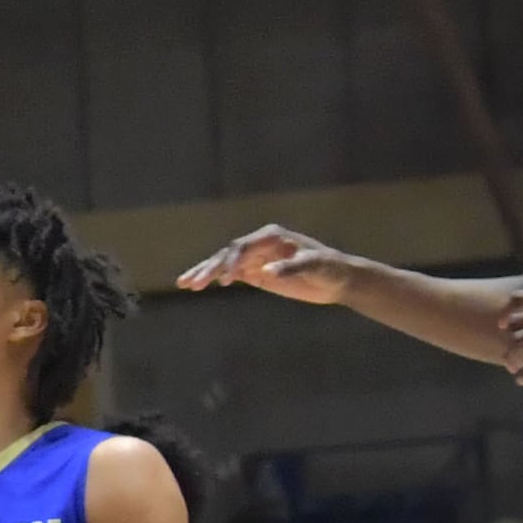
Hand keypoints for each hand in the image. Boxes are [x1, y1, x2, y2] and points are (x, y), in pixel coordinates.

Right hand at [177, 224, 352, 302]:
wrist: (338, 278)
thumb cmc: (330, 268)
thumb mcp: (315, 266)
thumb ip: (291, 268)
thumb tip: (267, 272)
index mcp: (271, 237)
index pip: (242, 247)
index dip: (231, 262)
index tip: (224, 279)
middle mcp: (259, 244)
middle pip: (227, 254)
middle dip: (209, 268)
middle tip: (191, 283)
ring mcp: (256, 258)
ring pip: (224, 263)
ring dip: (205, 273)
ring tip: (184, 284)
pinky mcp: (257, 272)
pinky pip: (230, 274)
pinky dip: (214, 279)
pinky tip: (197, 285)